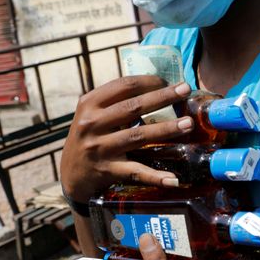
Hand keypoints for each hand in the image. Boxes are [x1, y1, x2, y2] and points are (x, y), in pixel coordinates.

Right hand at [60, 76, 193, 200]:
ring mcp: (99, 148)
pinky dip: (155, 177)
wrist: (71, 174)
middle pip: (134, 107)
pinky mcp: (107, 171)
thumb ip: (116, 101)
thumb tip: (157, 86)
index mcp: (89, 103)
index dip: (149, 81)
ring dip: (166, 129)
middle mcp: (92, 124)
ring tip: (188, 124)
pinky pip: (136, 172)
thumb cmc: (90, 137)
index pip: (123, 85)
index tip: (169, 81)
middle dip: (163, 97)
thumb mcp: (92, 114)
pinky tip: (174, 179)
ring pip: (139, 136)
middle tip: (186, 90)